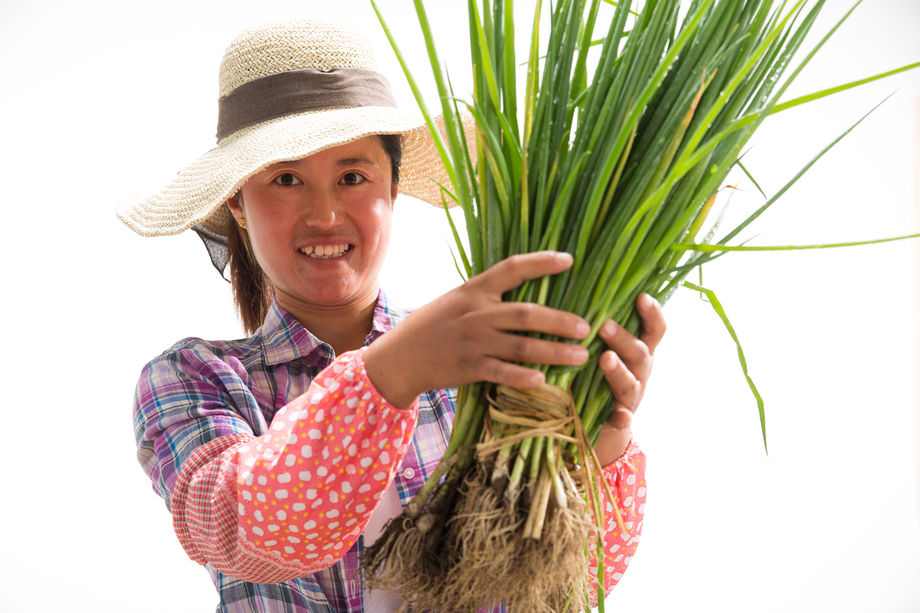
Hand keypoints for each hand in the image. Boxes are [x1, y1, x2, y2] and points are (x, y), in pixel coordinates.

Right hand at [364, 252, 590, 407]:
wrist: (399, 356)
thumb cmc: (432, 327)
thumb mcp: (456, 301)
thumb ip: (486, 297)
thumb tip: (523, 290)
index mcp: (474, 290)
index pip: (512, 268)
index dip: (541, 262)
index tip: (569, 260)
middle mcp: (476, 312)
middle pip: (526, 313)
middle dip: (560, 320)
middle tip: (587, 327)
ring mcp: (473, 341)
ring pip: (522, 345)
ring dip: (555, 351)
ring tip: (581, 356)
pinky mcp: (468, 367)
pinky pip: (501, 372)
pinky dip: (523, 376)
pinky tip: (543, 380)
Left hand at [594, 292, 666, 464]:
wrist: (602, 419)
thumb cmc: (600, 369)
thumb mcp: (606, 345)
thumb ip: (603, 323)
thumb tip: (585, 283)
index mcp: (640, 350)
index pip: (655, 329)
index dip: (653, 313)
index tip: (642, 297)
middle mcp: (640, 371)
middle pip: (640, 353)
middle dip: (623, 338)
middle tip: (605, 326)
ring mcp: (632, 395)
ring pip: (629, 382)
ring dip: (618, 370)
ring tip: (605, 359)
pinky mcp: (618, 418)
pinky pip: (622, 418)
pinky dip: (621, 417)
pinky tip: (618, 416)